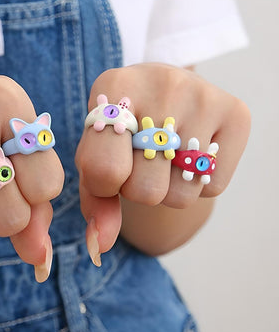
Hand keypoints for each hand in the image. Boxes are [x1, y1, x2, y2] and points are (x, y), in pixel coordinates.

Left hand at [75, 63, 250, 264]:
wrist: (160, 91)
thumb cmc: (122, 127)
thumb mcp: (97, 150)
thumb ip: (95, 197)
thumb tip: (101, 245)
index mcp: (114, 88)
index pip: (105, 171)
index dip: (103, 186)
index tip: (109, 170)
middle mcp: (162, 86)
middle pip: (146, 190)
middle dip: (137, 188)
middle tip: (139, 159)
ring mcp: (204, 97)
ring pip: (181, 195)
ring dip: (168, 188)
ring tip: (164, 155)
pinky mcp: (236, 113)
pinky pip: (213, 187)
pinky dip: (197, 182)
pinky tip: (189, 151)